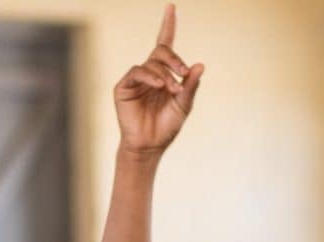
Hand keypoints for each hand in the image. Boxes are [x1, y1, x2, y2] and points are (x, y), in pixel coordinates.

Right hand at [114, 4, 203, 156]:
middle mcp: (148, 74)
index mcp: (163, 75)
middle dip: (174, 59)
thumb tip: (200, 65)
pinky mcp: (123, 88)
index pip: (164, 45)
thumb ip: (190, 86)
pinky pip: (137, 71)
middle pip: (161, 51)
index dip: (167, 25)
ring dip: (165, 73)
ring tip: (171, 90)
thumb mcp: (184, 104)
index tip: (171, 7)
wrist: (149, 145)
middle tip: (183, 74)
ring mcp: (135, 80)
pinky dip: (150, 76)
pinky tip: (159, 85)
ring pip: (151, 62)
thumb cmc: (166, 127)